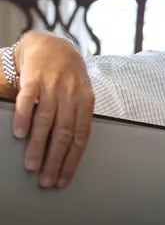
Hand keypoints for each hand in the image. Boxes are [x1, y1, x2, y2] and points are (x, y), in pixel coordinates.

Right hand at [11, 31, 93, 188]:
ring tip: (31, 166)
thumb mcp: (80, 95)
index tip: (63, 180)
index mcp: (86, 103)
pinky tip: (18, 134)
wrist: (52, 44)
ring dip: (37, 146)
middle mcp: (71, 95)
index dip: (72, 161)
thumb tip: (70, 151)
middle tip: (46, 180)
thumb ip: (76, 118)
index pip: (81, 138)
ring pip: (46, 121)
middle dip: (55, 160)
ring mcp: (53, 86)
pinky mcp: (34, 77)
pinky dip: (23, 117)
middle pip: (64, 133)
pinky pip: (28, 100)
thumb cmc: (68, 76)